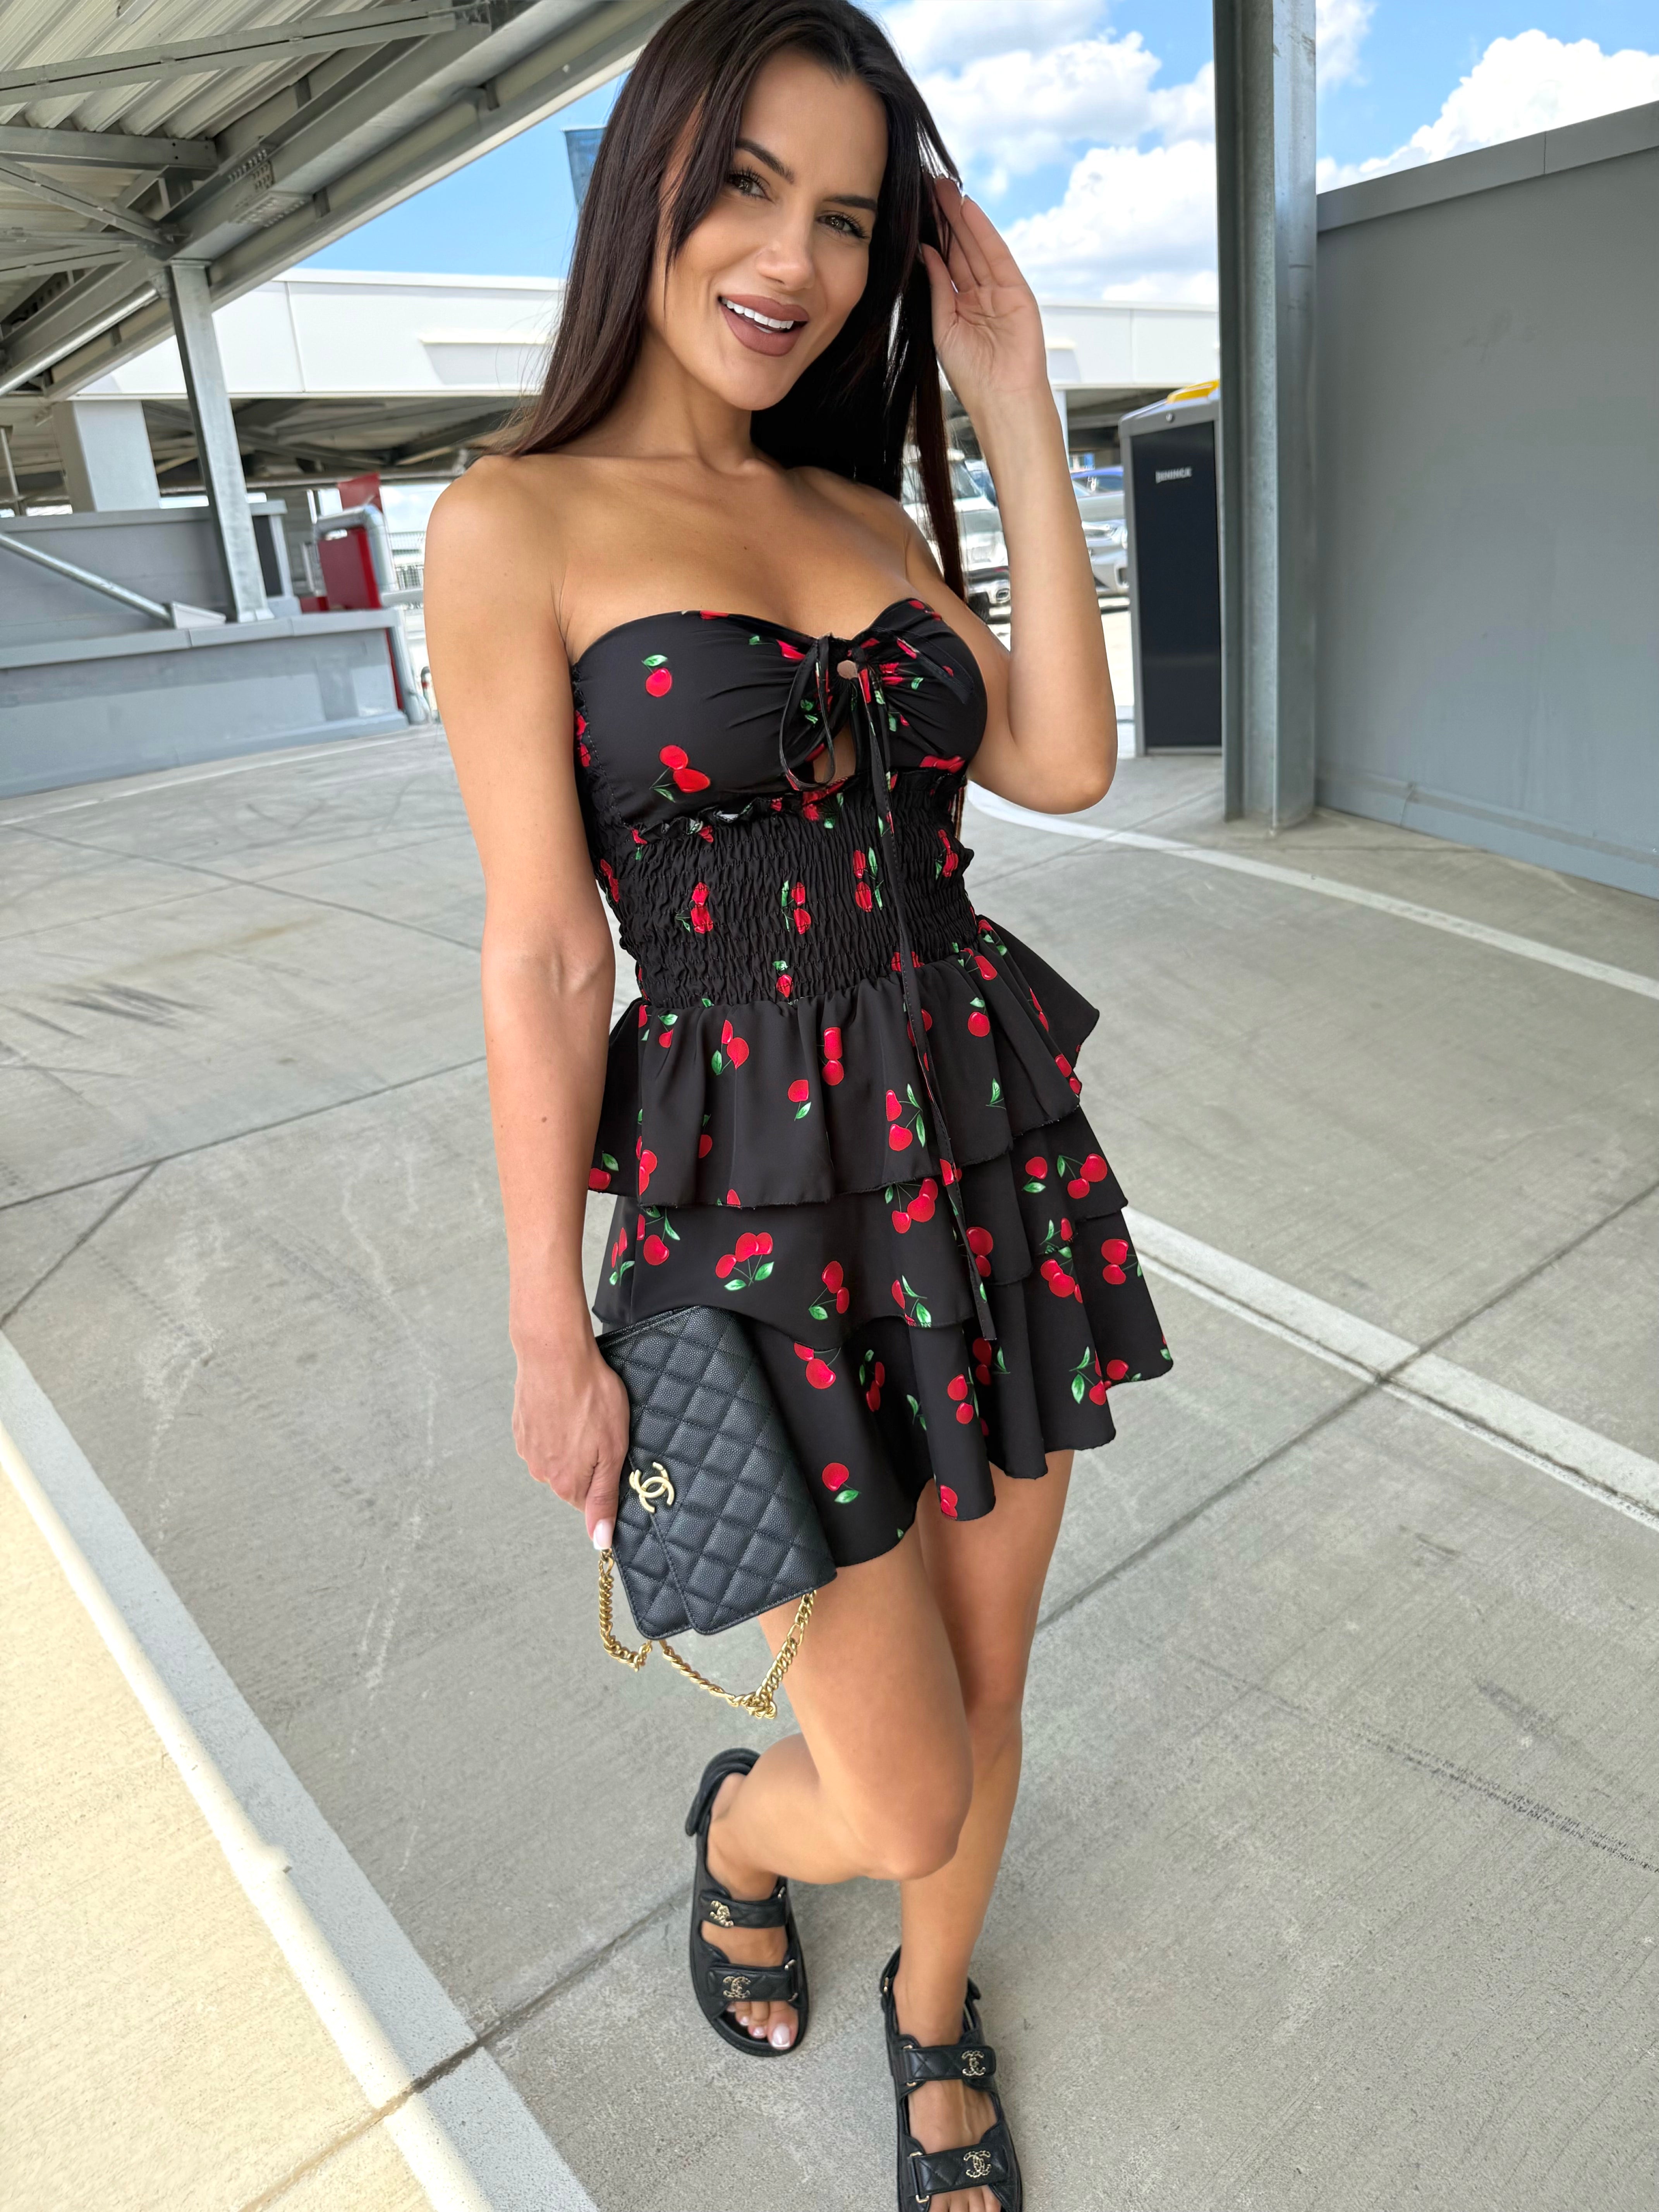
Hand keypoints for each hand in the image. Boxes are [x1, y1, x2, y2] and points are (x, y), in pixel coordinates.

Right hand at [512, 1337, 629, 1546]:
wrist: (555, 1355)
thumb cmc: (591, 1398)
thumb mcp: (612, 1451)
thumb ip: (605, 1498)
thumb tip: (600, 1541)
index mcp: (566, 1483)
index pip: (590, 1502)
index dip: (606, 1478)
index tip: (613, 1454)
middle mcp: (541, 1472)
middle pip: (573, 1478)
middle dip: (589, 1458)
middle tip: (601, 1428)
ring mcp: (527, 1448)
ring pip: (557, 1455)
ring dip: (571, 1440)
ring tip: (583, 1411)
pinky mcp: (521, 1425)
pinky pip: (544, 1434)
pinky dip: (556, 1423)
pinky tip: (566, 1404)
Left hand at [919, 176, 1048, 416]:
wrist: (1002, 399)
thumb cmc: (971, 377)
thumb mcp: (943, 327)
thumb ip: (937, 288)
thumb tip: (924, 252)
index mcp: (959, 307)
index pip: (943, 263)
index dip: (930, 236)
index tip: (914, 208)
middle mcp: (979, 295)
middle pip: (959, 248)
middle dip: (943, 217)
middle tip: (926, 184)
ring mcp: (999, 291)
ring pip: (975, 246)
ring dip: (959, 216)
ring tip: (942, 186)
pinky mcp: (1016, 290)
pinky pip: (996, 255)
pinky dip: (982, 231)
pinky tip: (967, 208)